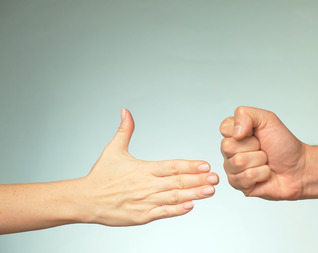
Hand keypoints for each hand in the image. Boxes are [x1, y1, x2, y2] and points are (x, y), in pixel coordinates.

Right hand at [82, 109, 218, 225]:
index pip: (172, 166)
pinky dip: (177, 210)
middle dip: (199, 180)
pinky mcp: (142, 216)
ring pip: (174, 197)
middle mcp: (146, 185)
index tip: (205, 164)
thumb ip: (125, 130)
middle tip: (216, 178)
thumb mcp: (113, 150)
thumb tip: (126, 111)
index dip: (190, 165)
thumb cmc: (100, 176)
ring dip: (194, 194)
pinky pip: (163, 212)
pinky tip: (191, 206)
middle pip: (177, 181)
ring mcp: (145, 201)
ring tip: (210, 190)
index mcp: (143, 169)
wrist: (85, 200)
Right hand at [220, 106, 305, 199]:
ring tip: (265, 161)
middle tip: (263, 149)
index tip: (255, 133)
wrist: (299, 167)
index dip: (243, 130)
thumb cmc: (284, 145)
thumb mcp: (268, 119)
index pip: (224, 128)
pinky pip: (245, 177)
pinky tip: (265, 174)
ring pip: (238, 162)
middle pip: (228, 146)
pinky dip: (261, 174)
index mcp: (235, 134)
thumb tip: (235, 132)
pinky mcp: (239, 184)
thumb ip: (246, 115)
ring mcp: (233, 169)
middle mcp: (231, 152)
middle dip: (253, 147)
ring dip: (259, 161)